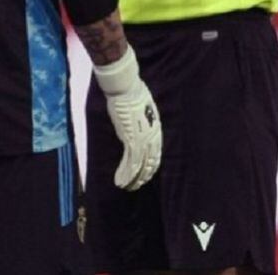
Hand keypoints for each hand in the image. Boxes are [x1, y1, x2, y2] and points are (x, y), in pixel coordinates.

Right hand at [93, 46, 162, 189]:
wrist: (127, 88)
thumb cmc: (133, 93)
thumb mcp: (143, 108)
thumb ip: (142, 120)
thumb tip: (138, 124)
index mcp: (156, 129)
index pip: (156, 153)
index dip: (151, 166)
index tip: (146, 174)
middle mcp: (152, 137)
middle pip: (150, 162)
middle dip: (144, 176)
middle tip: (137, 185)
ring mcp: (142, 139)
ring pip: (140, 166)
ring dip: (134, 179)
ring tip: (128, 187)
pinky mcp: (131, 140)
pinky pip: (130, 163)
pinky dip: (125, 174)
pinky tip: (121, 182)